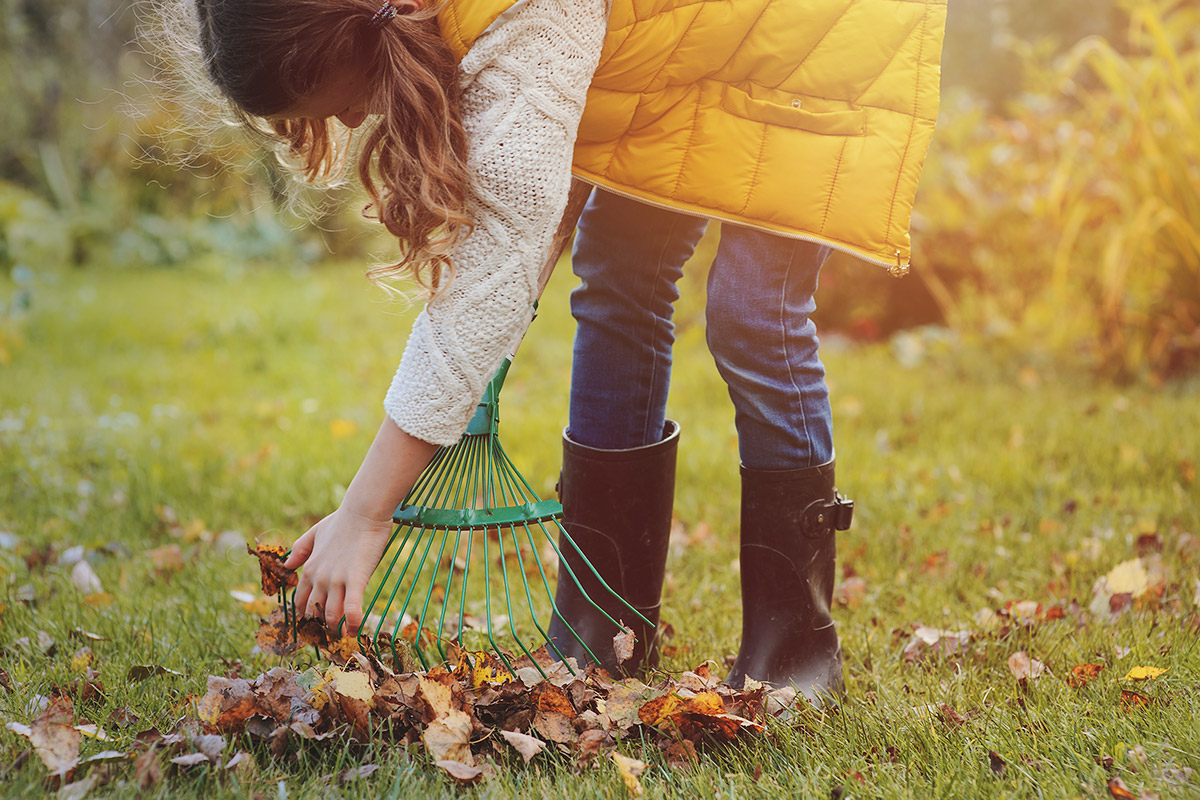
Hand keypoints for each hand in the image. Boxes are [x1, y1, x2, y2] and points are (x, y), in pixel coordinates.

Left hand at [281, 416, 436, 636]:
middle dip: (321, 624)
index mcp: (309, 568)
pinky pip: (353, 608)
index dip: (306, 613)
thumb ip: (299, 550)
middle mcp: (319, 577)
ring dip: (336, 628)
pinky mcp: (356, 579)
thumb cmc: (342, 520)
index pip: (301, 599)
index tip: (313, 622)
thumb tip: (286, 566)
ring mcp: (337, 579)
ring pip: (332, 614)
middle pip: (315, 610)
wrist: (363, 511)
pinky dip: (353, 623)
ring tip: (343, 635)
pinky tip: (356, 631)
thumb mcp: (315, 532)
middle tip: (330, 633)